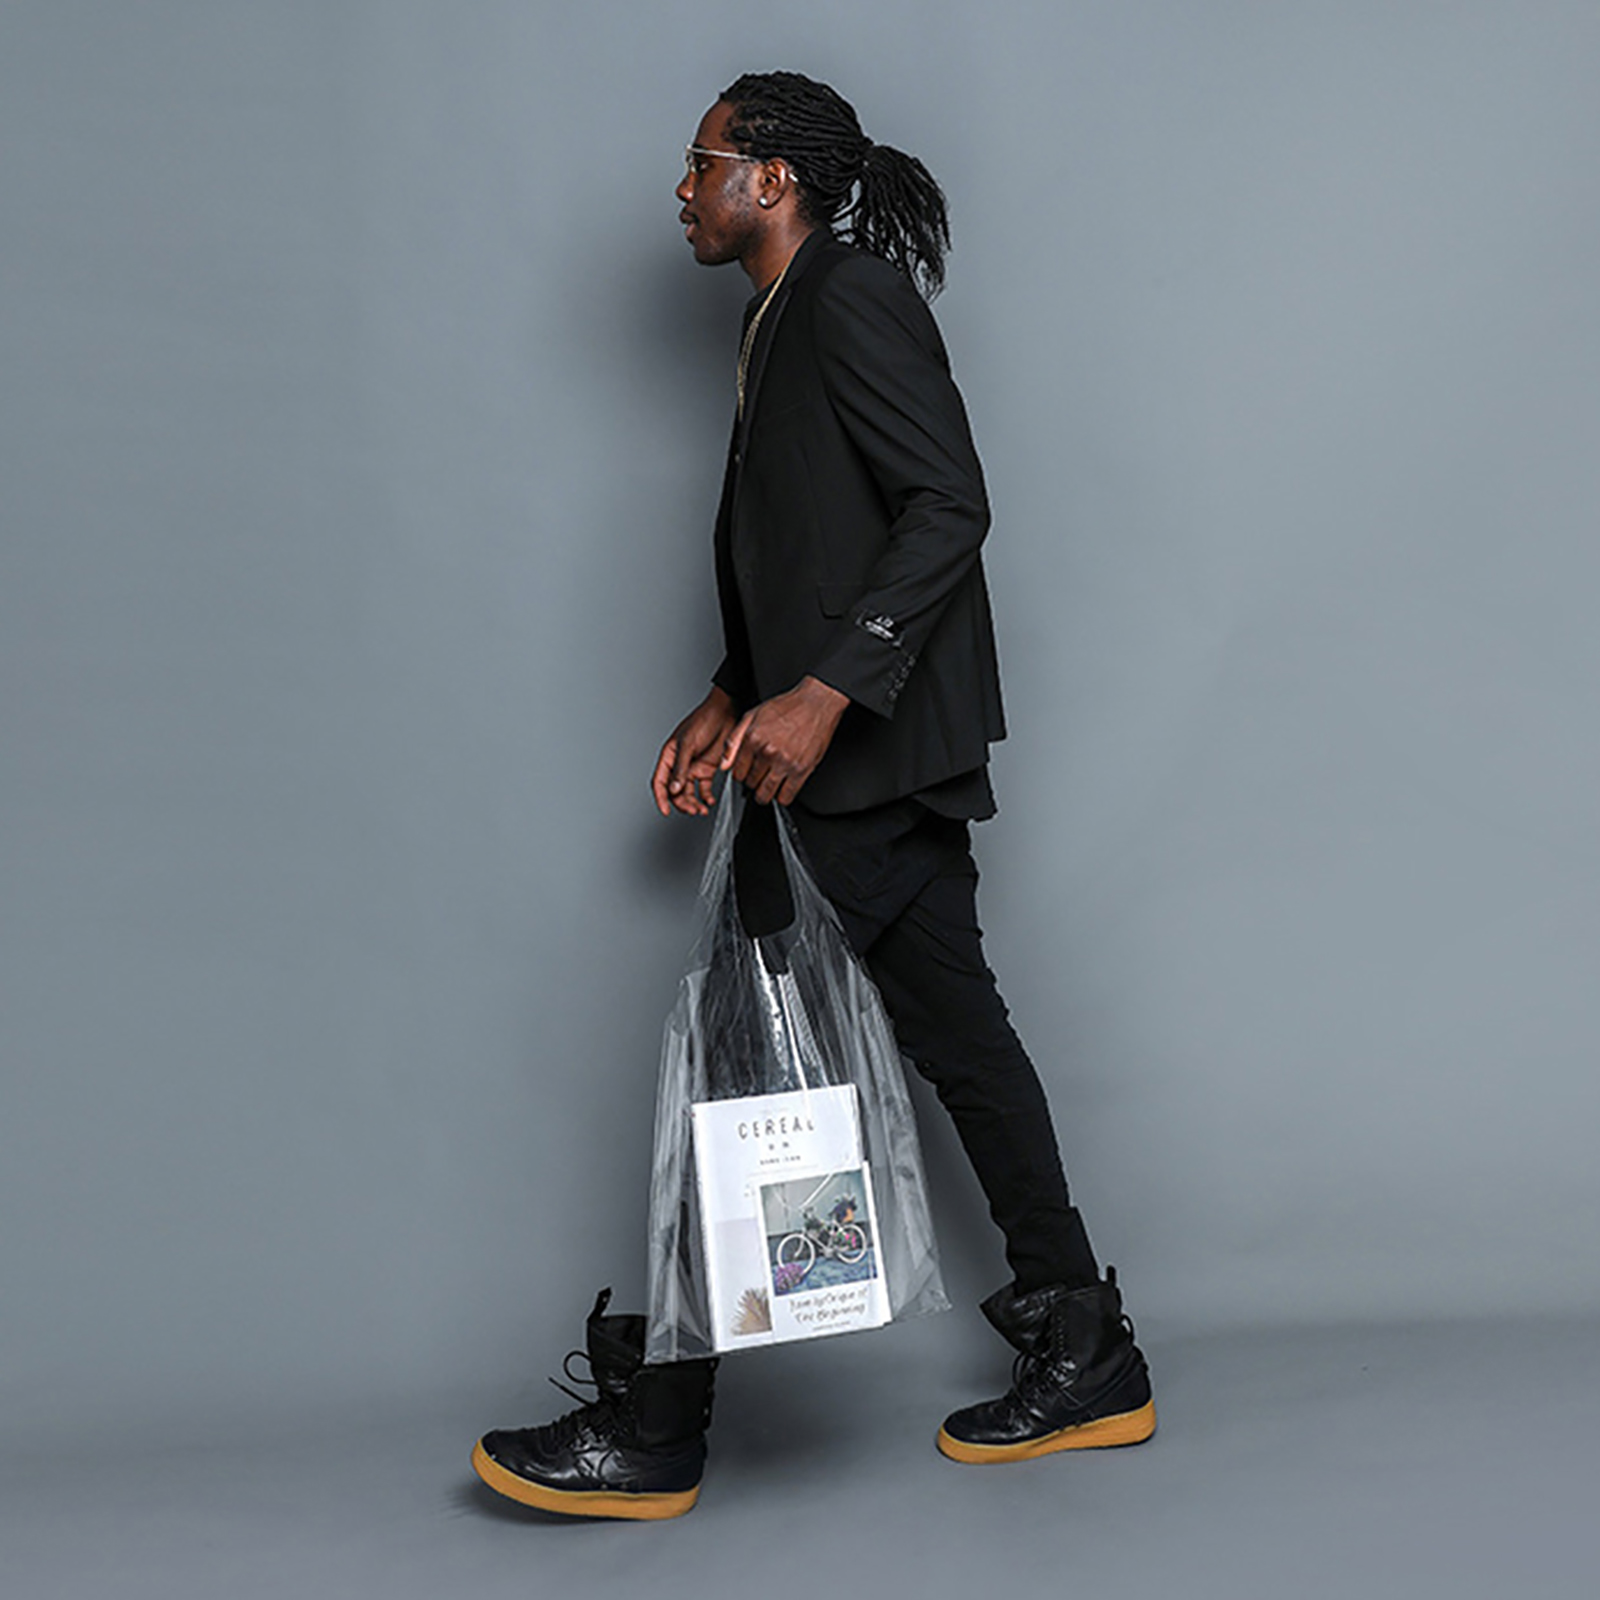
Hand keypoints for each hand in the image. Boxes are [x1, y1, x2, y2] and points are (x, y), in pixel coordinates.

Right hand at [652, 686, 739, 816]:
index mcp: (669, 756)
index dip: (661, 798)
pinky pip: (704, 788)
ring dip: (694, 802)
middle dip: (682, 803)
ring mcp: (694, 767)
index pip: (660, 782)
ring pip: (689, 792)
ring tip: (701, 809)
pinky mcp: (707, 769)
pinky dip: (706, 797)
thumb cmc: (704, 720)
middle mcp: (679, 764)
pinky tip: (710, 801)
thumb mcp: (688, 744)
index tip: (666, 811)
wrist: (726, 713)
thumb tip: (673, 789)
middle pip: (675, 792)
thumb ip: (681, 768)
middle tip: (692, 810)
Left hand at [720, 676, 849, 805]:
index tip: (745, 773)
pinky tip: (782, 791)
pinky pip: (787, 796)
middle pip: (751, 783)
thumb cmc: (787, 707)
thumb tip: (723, 764)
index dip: (740, 775)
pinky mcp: (802, 770)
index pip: (737, 772)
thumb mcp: (753, 716)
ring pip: (766, 793)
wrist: (816, 703)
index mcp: (753, 739)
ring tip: (766, 790)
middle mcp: (768, 752)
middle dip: (752, 783)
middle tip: (758, 778)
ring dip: (764, 795)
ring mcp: (785, 762)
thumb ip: (734, 740)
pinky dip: (782, 798)